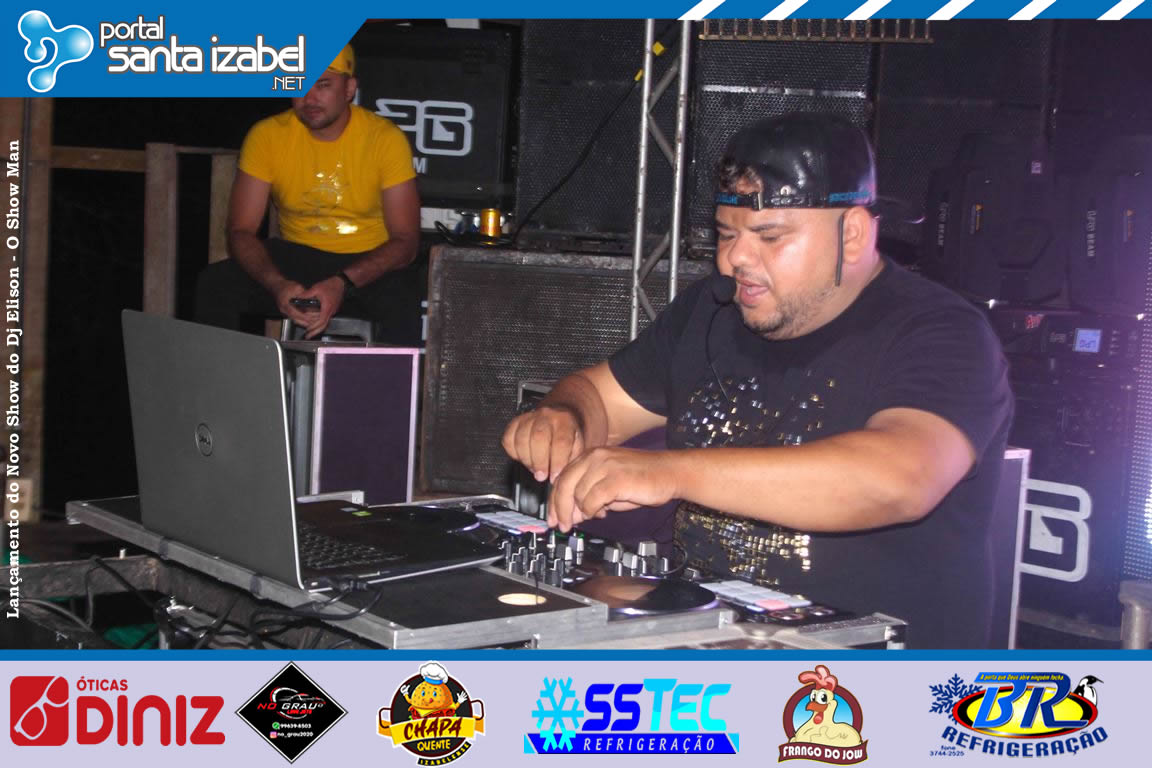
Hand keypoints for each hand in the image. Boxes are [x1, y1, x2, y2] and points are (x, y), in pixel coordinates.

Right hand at [273, 280, 313, 326]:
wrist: (276, 285)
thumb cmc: (284, 286)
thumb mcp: (296, 287)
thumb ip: (304, 294)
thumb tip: (312, 299)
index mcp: (285, 304)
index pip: (294, 313)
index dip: (303, 317)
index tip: (311, 319)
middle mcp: (283, 310)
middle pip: (295, 319)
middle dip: (305, 322)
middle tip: (315, 322)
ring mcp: (284, 311)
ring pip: (295, 320)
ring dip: (303, 322)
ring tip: (313, 322)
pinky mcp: (287, 311)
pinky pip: (294, 317)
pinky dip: (301, 319)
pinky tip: (308, 319)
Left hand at [296, 275, 346, 338]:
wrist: (341, 283)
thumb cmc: (330, 285)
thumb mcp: (316, 288)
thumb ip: (307, 294)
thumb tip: (298, 298)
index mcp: (327, 308)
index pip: (321, 321)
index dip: (314, 327)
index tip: (308, 331)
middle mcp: (331, 312)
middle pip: (324, 326)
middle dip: (316, 332)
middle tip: (308, 336)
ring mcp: (332, 311)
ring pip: (325, 323)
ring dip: (318, 328)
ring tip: (310, 331)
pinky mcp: (332, 310)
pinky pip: (326, 319)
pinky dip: (320, 323)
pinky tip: (315, 323)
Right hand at [502, 405, 585, 483]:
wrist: (558, 416)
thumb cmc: (568, 435)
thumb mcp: (578, 445)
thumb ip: (572, 460)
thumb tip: (562, 477)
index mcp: (565, 421)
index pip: (561, 441)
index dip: (556, 462)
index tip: (554, 477)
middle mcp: (546, 416)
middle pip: (538, 438)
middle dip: (539, 461)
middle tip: (541, 476)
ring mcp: (529, 417)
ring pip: (521, 439)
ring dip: (526, 459)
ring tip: (534, 469)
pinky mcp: (515, 422)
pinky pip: (508, 439)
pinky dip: (513, 453)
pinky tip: (524, 458)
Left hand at [548, 447, 678, 531]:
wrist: (670, 472)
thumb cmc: (643, 479)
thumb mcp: (610, 486)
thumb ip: (589, 496)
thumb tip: (572, 514)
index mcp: (591, 456)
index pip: (562, 478)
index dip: (554, 500)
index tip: (553, 518)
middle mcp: (595, 457)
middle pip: (564, 485)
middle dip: (561, 510)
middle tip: (564, 526)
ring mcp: (605, 466)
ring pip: (578, 495)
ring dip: (584, 511)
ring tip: (597, 514)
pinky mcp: (615, 478)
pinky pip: (592, 500)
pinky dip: (594, 511)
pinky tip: (604, 512)